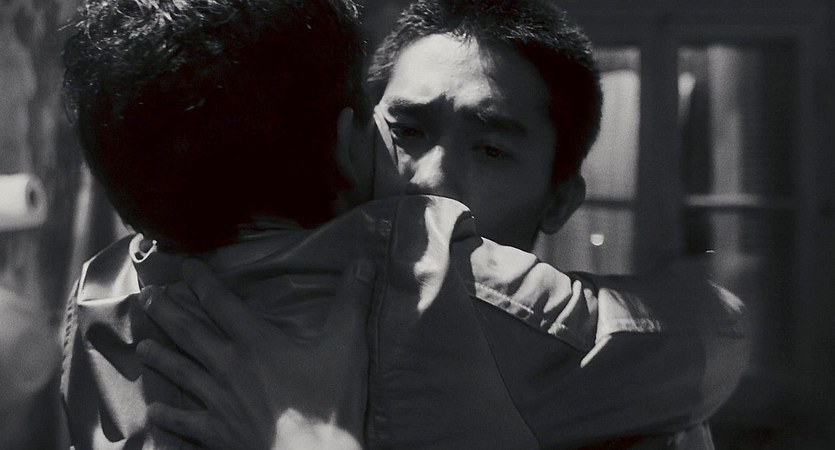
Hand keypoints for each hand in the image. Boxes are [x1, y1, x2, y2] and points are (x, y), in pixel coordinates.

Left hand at [137, 259, 373, 448]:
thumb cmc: (330, 403)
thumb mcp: (348, 346)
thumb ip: (352, 302)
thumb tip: (364, 262)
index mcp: (256, 342)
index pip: (221, 303)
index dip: (202, 282)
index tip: (184, 267)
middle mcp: (229, 367)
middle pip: (190, 333)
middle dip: (168, 312)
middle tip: (147, 296)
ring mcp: (218, 402)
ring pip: (181, 373)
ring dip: (161, 357)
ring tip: (142, 345)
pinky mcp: (217, 434)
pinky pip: (186, 423)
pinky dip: (168, 417)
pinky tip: (154, 412)